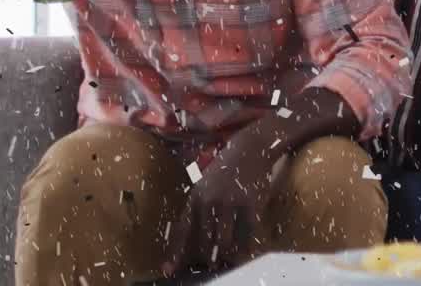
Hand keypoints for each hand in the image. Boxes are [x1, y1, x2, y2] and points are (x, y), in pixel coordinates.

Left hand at [162, 136, 277, 274]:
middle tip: (211, 264)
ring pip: (225, 239)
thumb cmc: (226, 169)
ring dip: (226, 253)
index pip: (183, 230)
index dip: (176, 252)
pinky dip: (247, 245)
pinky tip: (247, 251)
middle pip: (205, 240)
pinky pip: (248, 232)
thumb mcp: (205, 184)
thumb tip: (193, 235)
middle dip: (207, 256)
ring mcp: (231, 202)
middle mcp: (210, 201)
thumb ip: (198, 207)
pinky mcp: (251, 203)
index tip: (170, 269)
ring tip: (228, 259)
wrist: (249, 149)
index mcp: (195, 198)